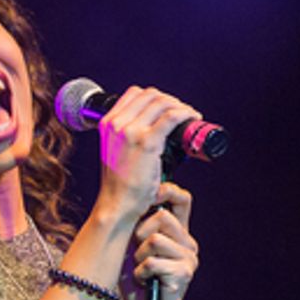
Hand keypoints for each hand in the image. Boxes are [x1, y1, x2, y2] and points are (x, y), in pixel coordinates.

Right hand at [95, 87, 203, 224]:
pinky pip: (171, 116)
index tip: (168, 106)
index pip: (134, 93)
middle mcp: (117, 123)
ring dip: (181, 105)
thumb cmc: (120, 185)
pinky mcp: (147, 142)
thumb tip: (152, 128)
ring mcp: (130, 131)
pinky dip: (185, 113)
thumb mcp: (115, 152)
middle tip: (182, 111)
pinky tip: (192, 118)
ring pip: (162, 103)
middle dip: (170, 100)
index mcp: (107, 123)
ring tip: (190, 115)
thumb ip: (126, 137)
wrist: (117, 205)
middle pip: (150, 95)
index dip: (155, 97)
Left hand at [120, 181, 199, 299]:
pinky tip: (145, 281)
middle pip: (162, 216)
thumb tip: (130, 198)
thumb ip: (137, 222)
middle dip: (139, 233)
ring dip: (139, 257)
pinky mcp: (184, 274)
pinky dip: (141, 272)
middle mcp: (188, 243)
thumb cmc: (134, 279)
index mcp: (178, 232)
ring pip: (154, 239)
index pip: (182, 199)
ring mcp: (189, 258)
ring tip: (141, 270)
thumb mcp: (132, 246)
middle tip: (136, 252)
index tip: (146, 197)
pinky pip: (152, 261)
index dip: (165, 191)